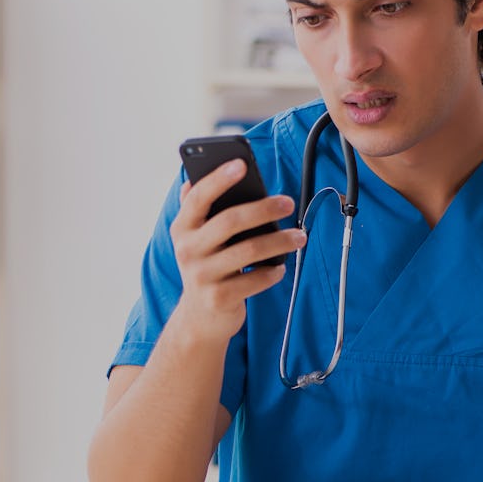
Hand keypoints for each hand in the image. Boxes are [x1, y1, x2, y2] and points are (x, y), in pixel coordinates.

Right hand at [170, 159, 306, 343]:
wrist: (199, 318)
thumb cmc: (208, 266)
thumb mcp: (197, 238)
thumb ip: (197, 210)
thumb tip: (192, 179)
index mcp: (183, 228)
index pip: (198, 197)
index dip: (218, 179)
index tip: (241, 164)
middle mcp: (188, 250)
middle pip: (230, 221)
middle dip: (264, 209)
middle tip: (288, 202)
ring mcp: (202, 276)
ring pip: (249, 251)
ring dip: (279, 241)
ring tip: (299, 237)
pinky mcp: (219, 298)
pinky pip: (254, 280)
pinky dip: (272, 272)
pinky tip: (281, 268)